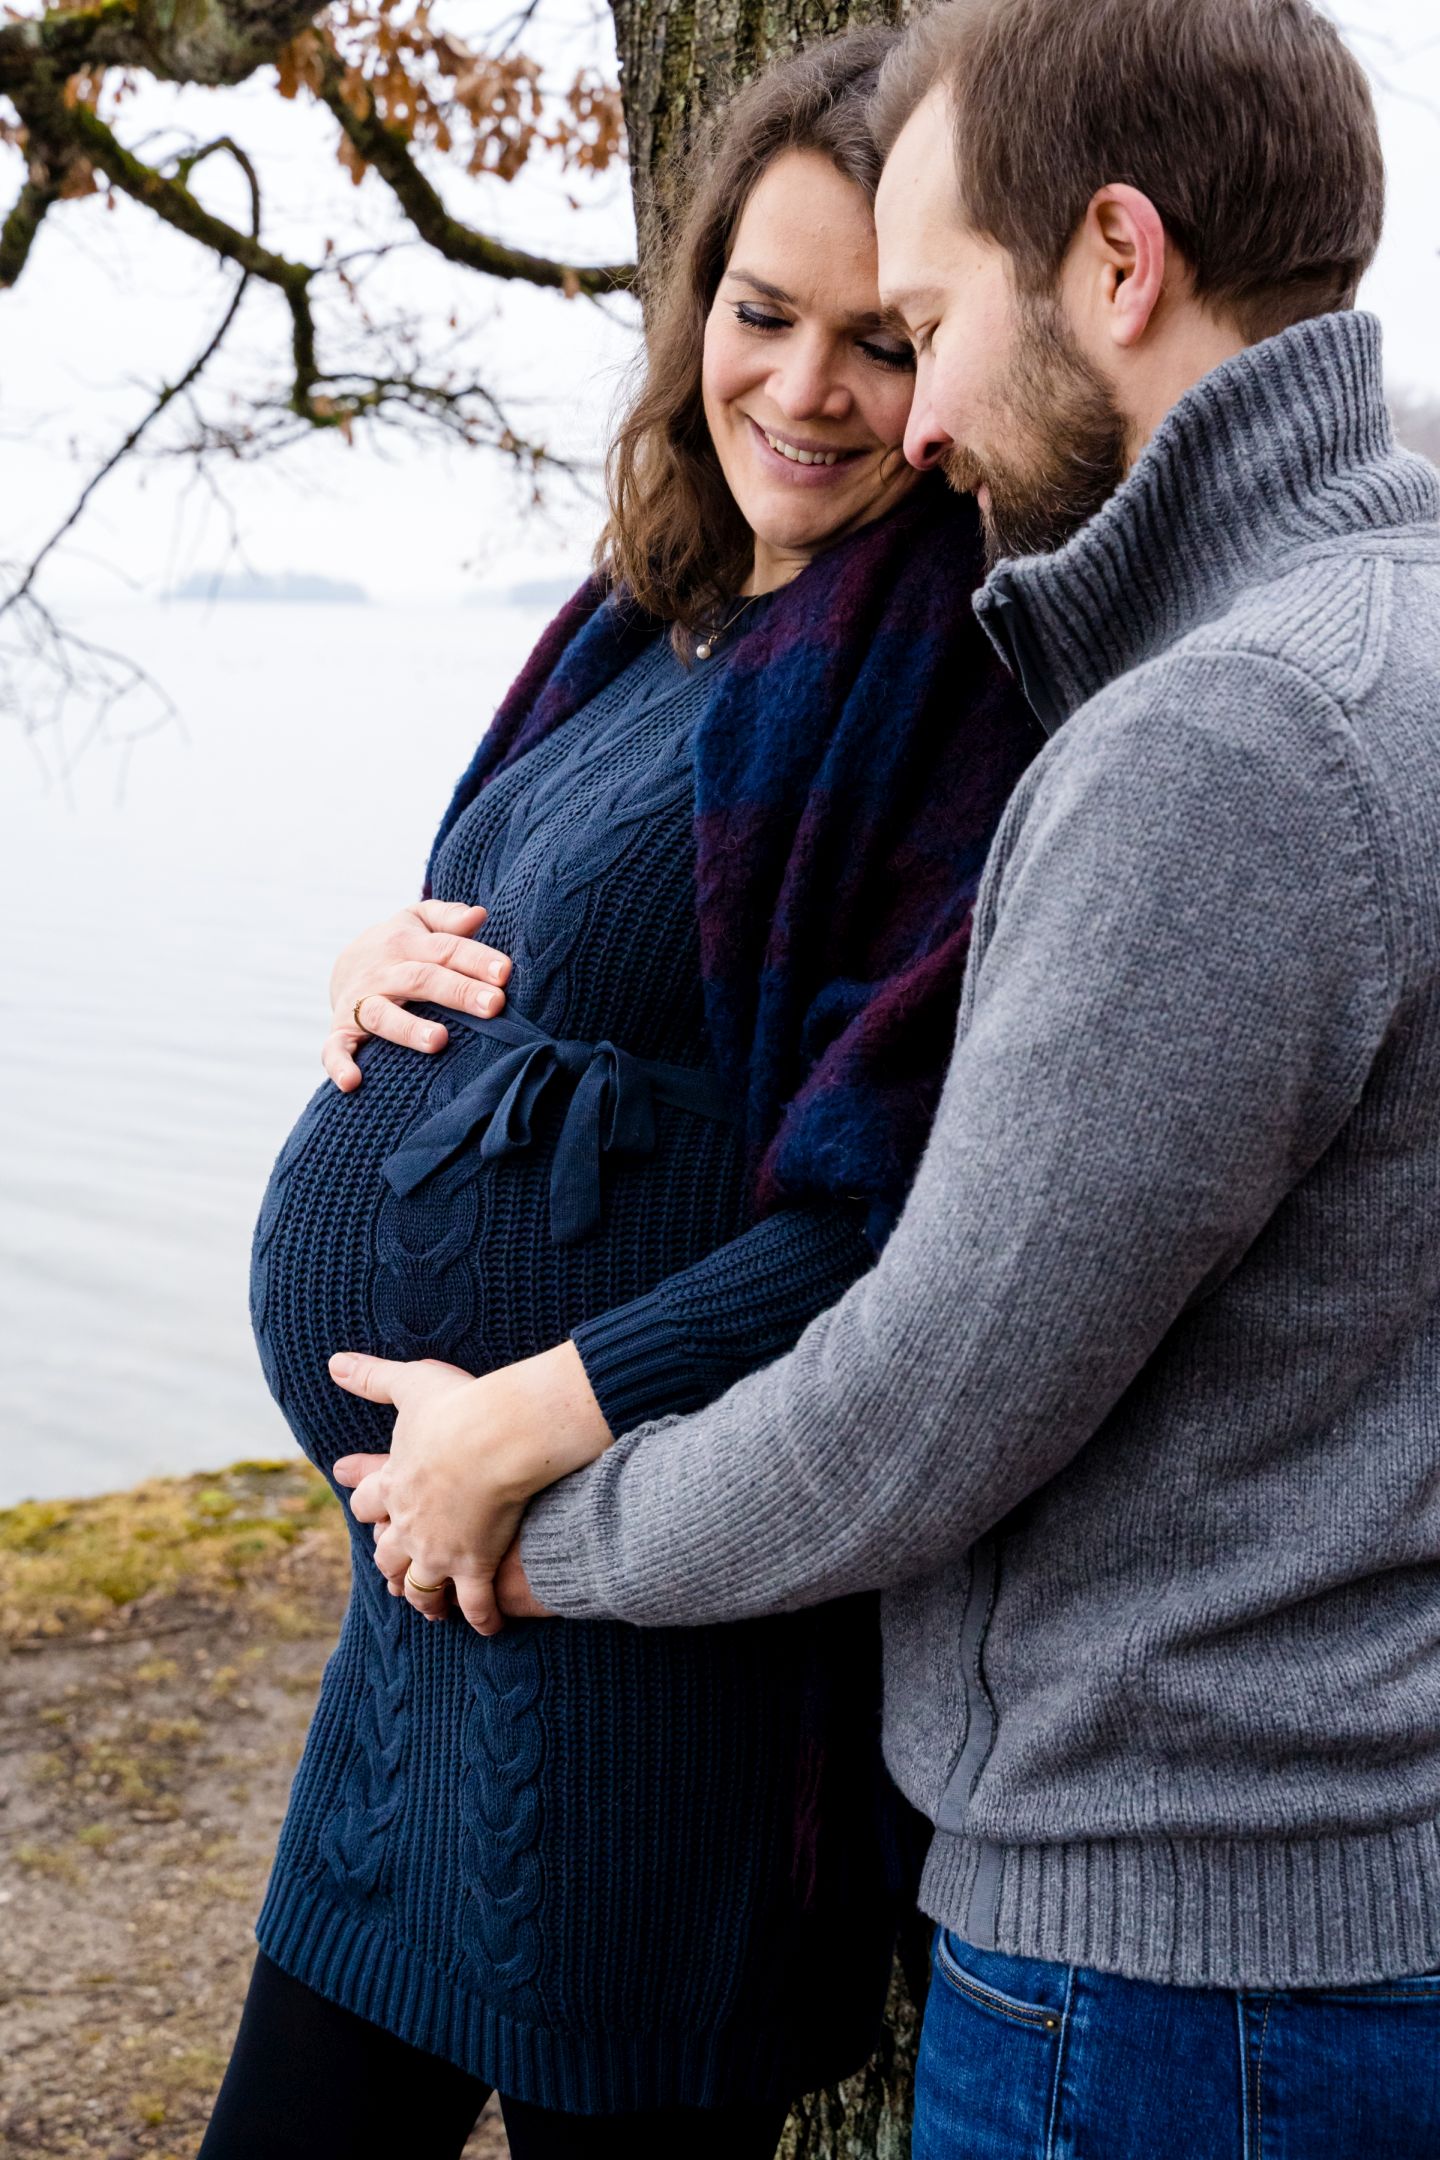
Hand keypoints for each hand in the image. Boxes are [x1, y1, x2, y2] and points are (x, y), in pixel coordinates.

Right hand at [324, 900, 512, 1092]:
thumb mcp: (419, 922)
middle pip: (421, 979)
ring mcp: (359, 1003)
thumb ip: (448, 918)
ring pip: (382, 1015)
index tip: (504, 972)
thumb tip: (478, 914)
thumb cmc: (400, 946)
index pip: (445, 948)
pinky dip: (339, 1066)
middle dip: (457, 992)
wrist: (346, 966)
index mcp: (406, 943)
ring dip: (408, 1029)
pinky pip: (335, 1049)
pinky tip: (353, 1082)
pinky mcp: (340, 1031)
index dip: (475, 959)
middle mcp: (383, 973)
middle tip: (493, 1004)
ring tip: (439, 1041)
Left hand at [330, 1341, 610, 1634]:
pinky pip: (476, 1605)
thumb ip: (372, 1376)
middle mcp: (408, 1526)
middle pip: (387, 1555)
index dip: (365, 1506)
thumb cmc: (457, 1409)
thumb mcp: (410, 1383)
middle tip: (390, 1574)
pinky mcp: (475, 1567)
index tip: (362, 1508)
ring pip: (422, 1586)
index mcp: (392, 1484)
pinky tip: (487, 1627)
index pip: (366, 1503)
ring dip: (423, 1598)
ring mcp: (440, 1552)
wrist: (496, 1441)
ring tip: (428, 1608)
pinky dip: (481, 1619)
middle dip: (388, 1564)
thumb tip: (333, 1361)